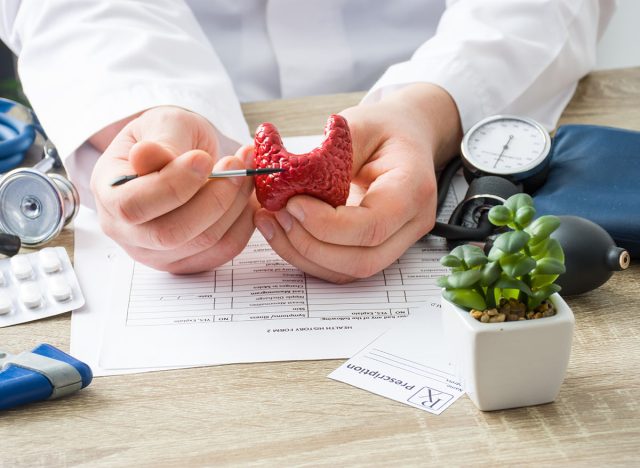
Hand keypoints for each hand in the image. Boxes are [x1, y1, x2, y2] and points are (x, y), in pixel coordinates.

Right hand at [89, 106, 256, 272]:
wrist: (182, 155)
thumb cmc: (167, 137)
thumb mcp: (162, 124)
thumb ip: (160, 141)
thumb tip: (146, 156)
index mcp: (108, 193)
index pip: (133, 206)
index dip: (173, 186)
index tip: (203, 158)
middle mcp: (126, 232)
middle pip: (171, 233)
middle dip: (213, 198)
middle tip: (237, 164)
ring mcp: (157, 253)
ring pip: (203, 242)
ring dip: (234, 205)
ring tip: (246, 171)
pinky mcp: (188, 261)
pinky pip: (224, 251)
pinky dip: (244, 222)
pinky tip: (246, 195)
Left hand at [253, 84, 461, 282]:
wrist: (405, 138)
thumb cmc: (384, 129)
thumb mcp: (357, 125)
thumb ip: (330, 154)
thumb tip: (289, 181)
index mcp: (413, 189)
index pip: (372, 226)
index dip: (327, 224)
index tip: (292, 203)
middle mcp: (411, 224)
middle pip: (361, 260)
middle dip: (310, 245)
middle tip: (277, 214)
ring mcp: (396, 242)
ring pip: (348, 271)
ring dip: (302, 254)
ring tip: (271, 222)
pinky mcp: (375, 249)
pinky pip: (340, 267)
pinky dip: (306, 255)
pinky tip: (282, 229)